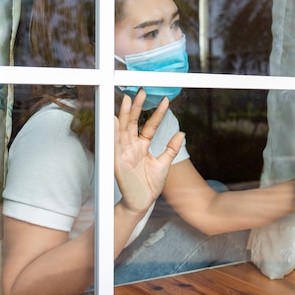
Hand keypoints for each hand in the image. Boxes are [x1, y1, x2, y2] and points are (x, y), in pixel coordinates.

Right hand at [114, 90, 184, 214]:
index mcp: (142, 146)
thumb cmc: (150, 185)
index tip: (166, 101)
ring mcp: (123, 153)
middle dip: (137, 107)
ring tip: (127, 99)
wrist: (142, 203)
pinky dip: (113, 132)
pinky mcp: (116, 161)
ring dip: (124, 114)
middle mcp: (131, 146)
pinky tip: (113, 120)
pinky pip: (114, 144)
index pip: (149, 125)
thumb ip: (171, 148)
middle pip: (133, 122)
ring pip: (122, 129)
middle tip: (142, 91)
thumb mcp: (165, 164)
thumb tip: (181, 132)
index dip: (157, 114)